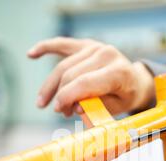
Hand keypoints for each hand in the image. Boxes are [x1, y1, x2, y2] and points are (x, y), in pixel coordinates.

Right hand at [28, 37, 154, 116]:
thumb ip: (96, 108)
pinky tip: (30, 54)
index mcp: (118, 72)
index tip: (57, 109)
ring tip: (44, 103)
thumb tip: (75, 108)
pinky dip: (46, 48)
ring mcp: (96, 47)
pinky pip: (62, 44)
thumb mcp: (115, 109)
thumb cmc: (124, 97)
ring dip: (51, 85)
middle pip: (71, 74)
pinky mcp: (86, 45)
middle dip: (59, 95)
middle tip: (58, 112)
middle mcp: (107, 54)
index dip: (67, 96)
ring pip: (64, 65)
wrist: (134, 82)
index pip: (84, 82)